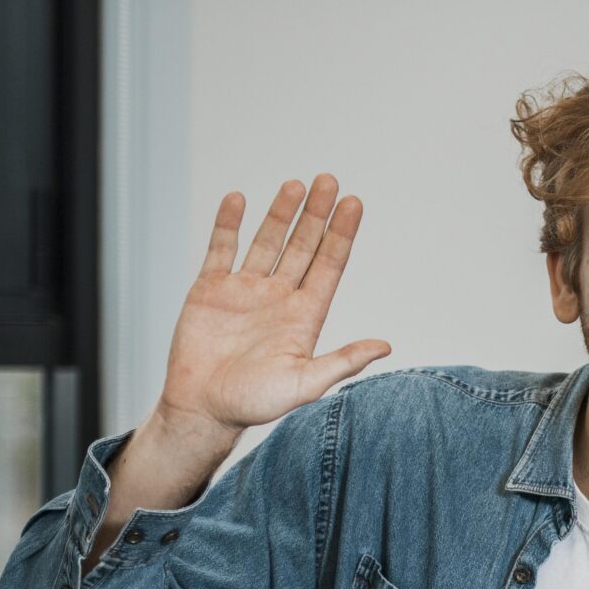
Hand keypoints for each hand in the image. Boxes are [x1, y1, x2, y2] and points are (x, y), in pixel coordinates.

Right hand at [157, 175, 389, 455]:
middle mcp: (279, 297)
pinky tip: (239, 199)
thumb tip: (385, 346)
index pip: (329, 265)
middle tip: (330, 180)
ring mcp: (245, 290)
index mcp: (304, 316)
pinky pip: (221, 249)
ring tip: (296, 184)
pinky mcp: (210, 289)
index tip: (354, 204)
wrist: (203, 408)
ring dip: (281, 213)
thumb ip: (343, 361)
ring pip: (266, 241)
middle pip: (303, 246)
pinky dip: (228, 224)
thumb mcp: (305, 384)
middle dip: (317, 214)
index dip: (341, 234)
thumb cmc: (254, 403)